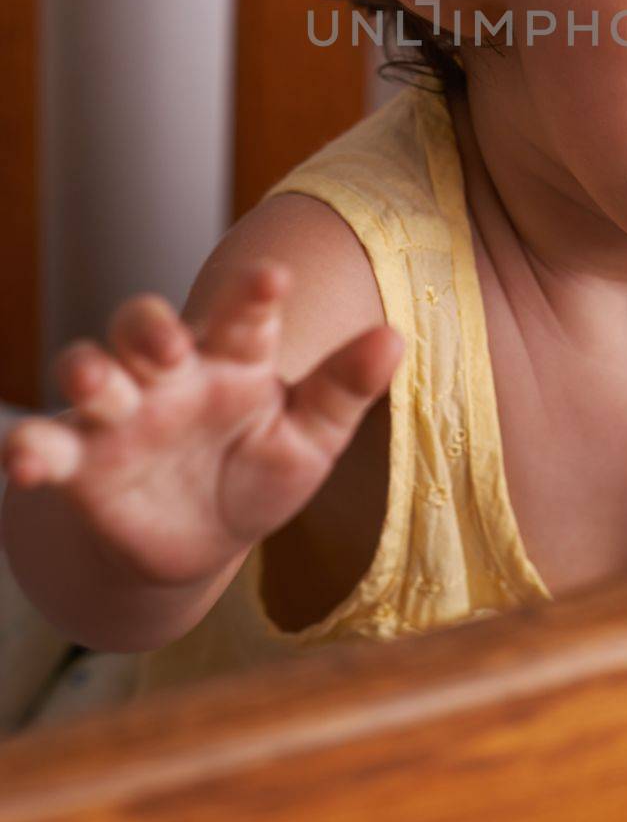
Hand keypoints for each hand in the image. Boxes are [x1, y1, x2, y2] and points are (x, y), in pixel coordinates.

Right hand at [0, 261, 404, 588]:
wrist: (197, 545)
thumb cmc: (258, 473)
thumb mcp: (309, 441)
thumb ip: (345, 391)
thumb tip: (394, 338)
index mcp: (234, 358)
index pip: (244, 314)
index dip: (254, 293)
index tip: (274, 277)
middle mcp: (170, 373)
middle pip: (146, 324)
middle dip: (150, 324)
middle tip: (168, 341)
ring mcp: (120, 415)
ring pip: (90, 372)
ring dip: (87, 370)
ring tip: (94, 382)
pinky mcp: (81, 464)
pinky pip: (49, 449)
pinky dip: (29, 451)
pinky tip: (24, 461)